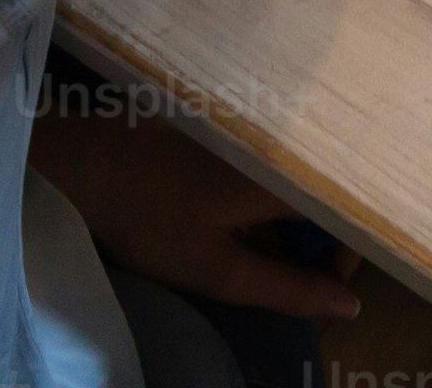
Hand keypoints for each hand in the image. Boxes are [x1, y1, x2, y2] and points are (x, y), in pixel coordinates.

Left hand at [30, 109, 362, 324]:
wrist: (81, 163)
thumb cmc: (151, 220)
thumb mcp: (219, 271)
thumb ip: (287, 288)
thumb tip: (349, 306)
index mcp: (282, 175)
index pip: (346, 210)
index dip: (347, 250)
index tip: (329, 283)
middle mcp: (274, 141)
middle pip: (323, 189)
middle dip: (319, 237)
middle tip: (292, 275)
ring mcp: (246, 129)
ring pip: (293, 177)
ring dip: (290, 217)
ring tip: (258, 251)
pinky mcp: (221, 125)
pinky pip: (265, 162)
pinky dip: (263, 195)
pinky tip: (230, 218)